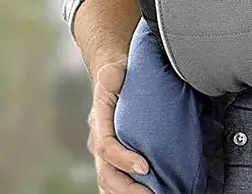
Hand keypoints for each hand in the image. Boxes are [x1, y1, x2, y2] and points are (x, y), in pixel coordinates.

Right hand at [87, 61, 150, 192]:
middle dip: (127, 188)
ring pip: (108, 183)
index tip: (145, 166)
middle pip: (106, 174)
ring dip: (127, 193)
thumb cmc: (120, 74)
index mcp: (99, 121)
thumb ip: (114, 73)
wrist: (113, 76)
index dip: (124, 159)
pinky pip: (114, 182)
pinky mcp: (113, 158)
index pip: (106, 147)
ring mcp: (104, 153)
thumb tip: (113, 73)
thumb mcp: (115, 69)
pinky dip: (125, 192)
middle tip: (153, 193)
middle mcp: (99, 140)